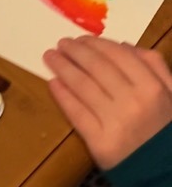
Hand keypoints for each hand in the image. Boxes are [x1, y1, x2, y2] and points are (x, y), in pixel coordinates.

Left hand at [43, 36, 171, 169]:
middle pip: (95, 66)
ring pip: (82, 85)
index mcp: (152, 87)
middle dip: (74, 51)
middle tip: (61, 43)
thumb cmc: (164, 128)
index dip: (94, 43)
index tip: (80, 38)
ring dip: (62, 67)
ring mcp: (115, 122)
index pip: (116, 54)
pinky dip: (62, 95)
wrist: (165, 172)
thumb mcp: (171, 94)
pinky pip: (76, 113)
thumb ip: (153, 66)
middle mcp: (133, 101)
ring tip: (50, 57)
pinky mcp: (100, 143)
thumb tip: (123, 45)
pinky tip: (53, 83)